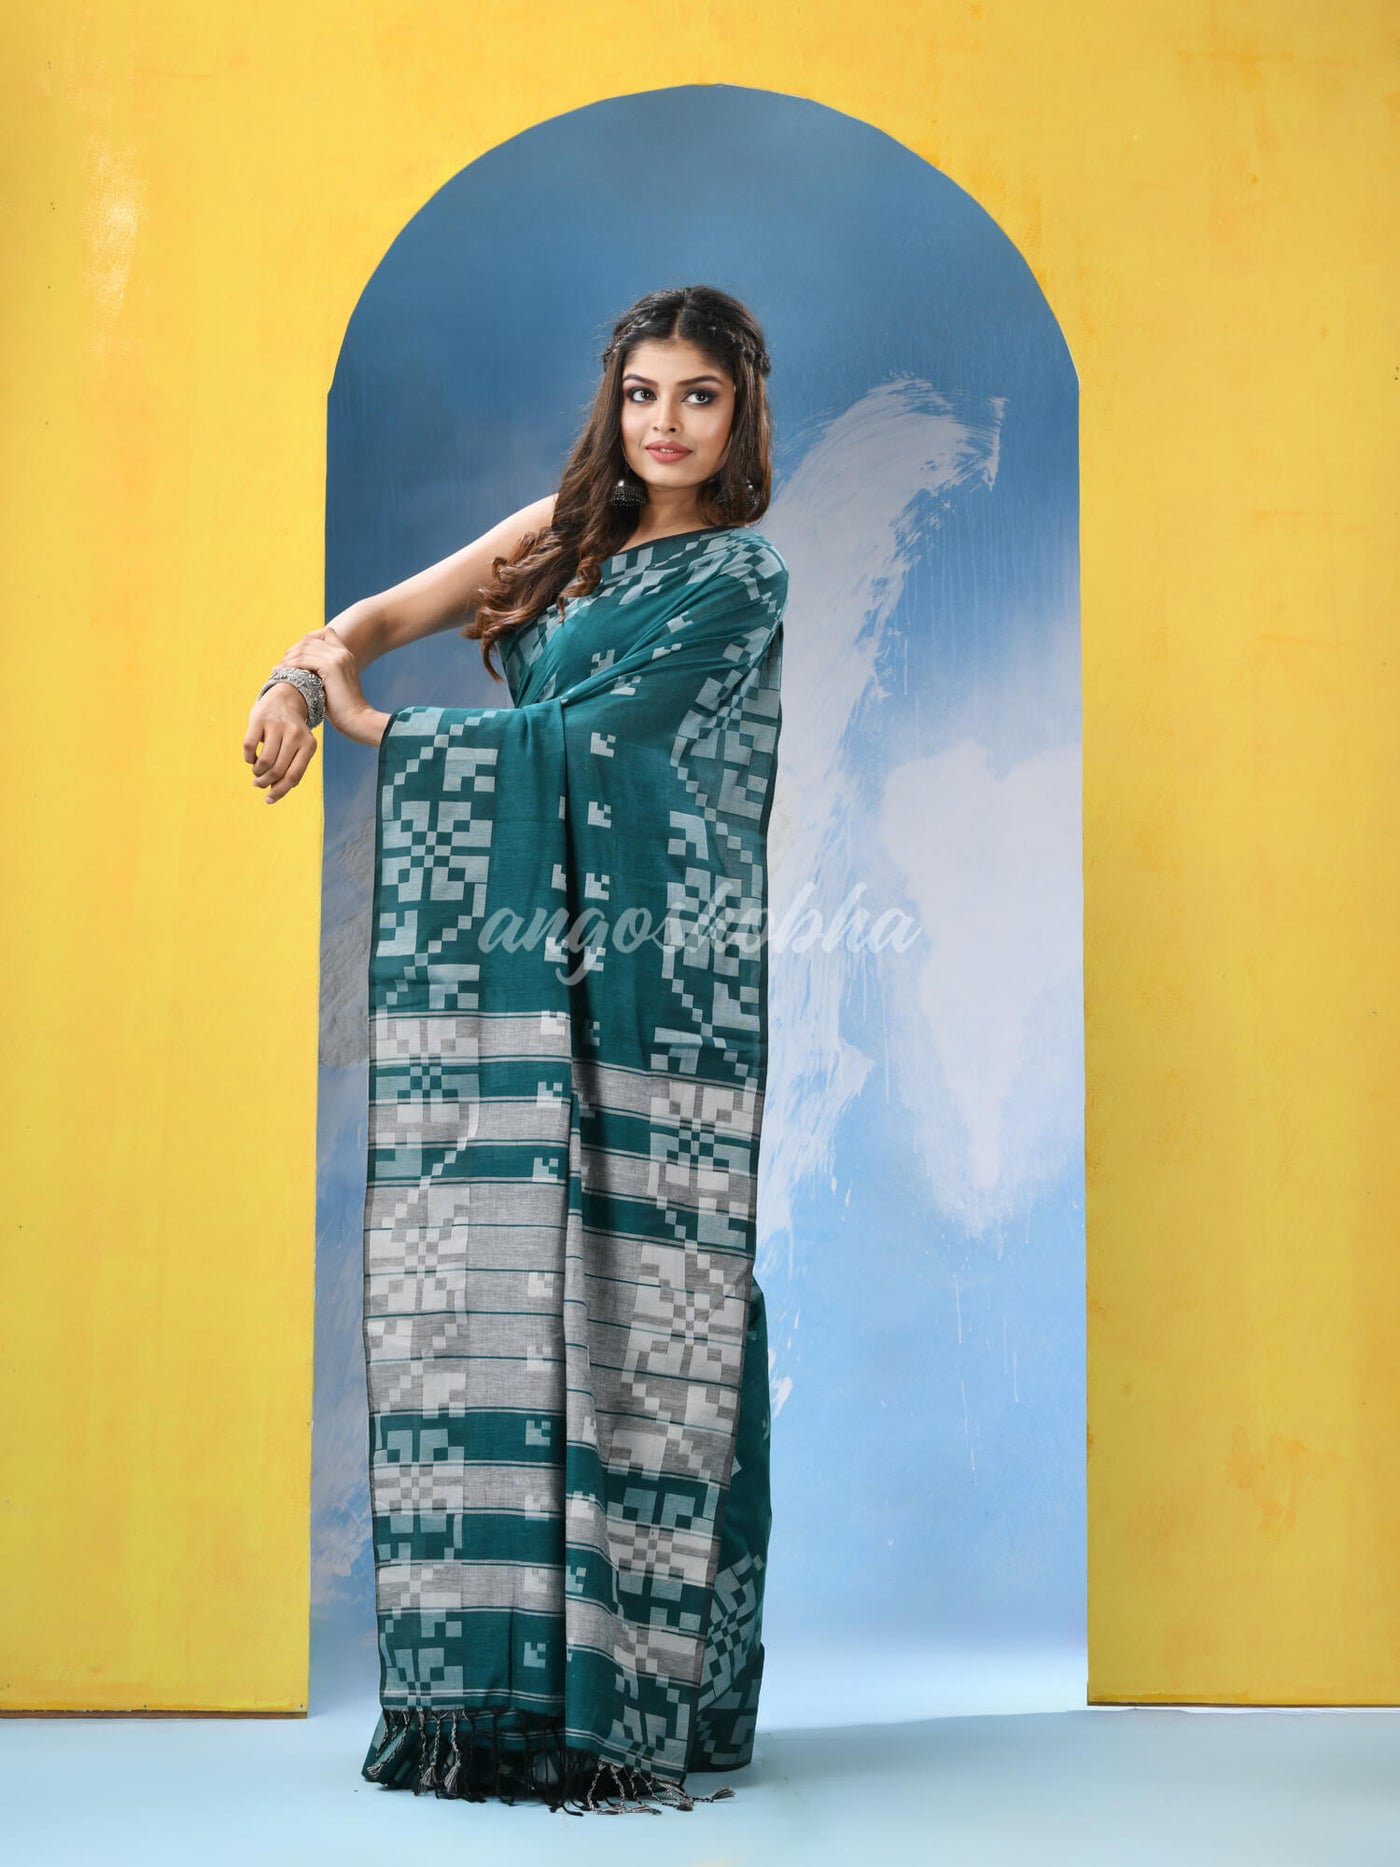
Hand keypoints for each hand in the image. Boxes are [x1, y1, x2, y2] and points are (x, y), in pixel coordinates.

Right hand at [243, 685, 317, 803]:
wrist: (285, 698)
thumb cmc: (291, 732)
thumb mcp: (298, 748)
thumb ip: (290, 769)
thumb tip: (273, 793)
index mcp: (309, 745)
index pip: (294, 776)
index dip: (280, 791)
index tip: (269, 799)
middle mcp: (295, 734)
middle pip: (277, 770)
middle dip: (265, 782)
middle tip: (258, 784)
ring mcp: (277, 726)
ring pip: (263, 761)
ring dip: (257, 772)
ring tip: (256, 772)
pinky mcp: (260, 719)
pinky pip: (249, 747)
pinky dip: (248, 758)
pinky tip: (251, 758)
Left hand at [270, 626, 371, 738]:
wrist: (356, 719)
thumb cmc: (341, 708)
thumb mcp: (332, 683)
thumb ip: (320, 672)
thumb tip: (299, 670)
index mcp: (345, 654)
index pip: (323, 633)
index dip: (305, 642)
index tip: (294, 657)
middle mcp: (342, 652)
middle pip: (309, 640)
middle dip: (292, 651)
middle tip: (281, 665)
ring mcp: (337, 658)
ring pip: (304, 649)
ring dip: (288, 659)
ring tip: (278, 670)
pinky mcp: (331, 666)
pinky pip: (304, 659)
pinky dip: (291, 665)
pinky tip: (283, 673)